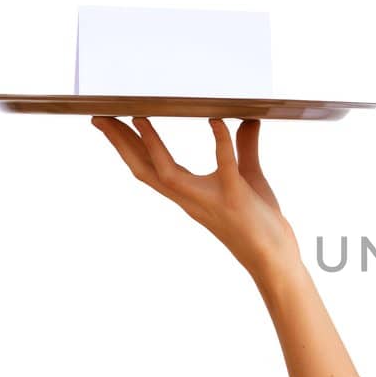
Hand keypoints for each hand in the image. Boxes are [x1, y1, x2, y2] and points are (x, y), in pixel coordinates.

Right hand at [90, 115, 296, 273]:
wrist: (274, 259)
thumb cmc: (260, 222)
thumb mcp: (248, 177)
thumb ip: (243, 147)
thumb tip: (245, 120)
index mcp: (188, 193)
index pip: (147, 168)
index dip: (126, 147)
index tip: (109, 123)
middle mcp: (190, 198)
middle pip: (144, 170)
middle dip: (120, 144)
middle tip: (101, 118)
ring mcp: (210, 200)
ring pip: (168, 173)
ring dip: (152, 146)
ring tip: (139, 117)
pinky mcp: (235, 197)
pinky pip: (225, 166)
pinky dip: (221, 142)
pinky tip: (215, 121)